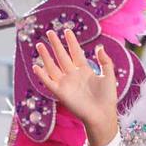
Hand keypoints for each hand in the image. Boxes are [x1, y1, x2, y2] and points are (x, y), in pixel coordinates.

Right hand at [32, 28, 120, 145]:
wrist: (103, 115)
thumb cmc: (107, 98)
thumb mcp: (109, 76)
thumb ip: (105, 61)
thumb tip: (100, 47)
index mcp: (85, 71)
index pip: (76, 53)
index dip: (71, 42)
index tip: (67, 31)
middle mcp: (73, 75)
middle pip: (62, 57)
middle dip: (56, 45)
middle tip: (50, 32)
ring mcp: (66, 84)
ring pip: (53, 67)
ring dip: (46, 56)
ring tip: (40, 45)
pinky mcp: (61, 93)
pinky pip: (49, 82)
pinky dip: (42, 75)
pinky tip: (36, 66)